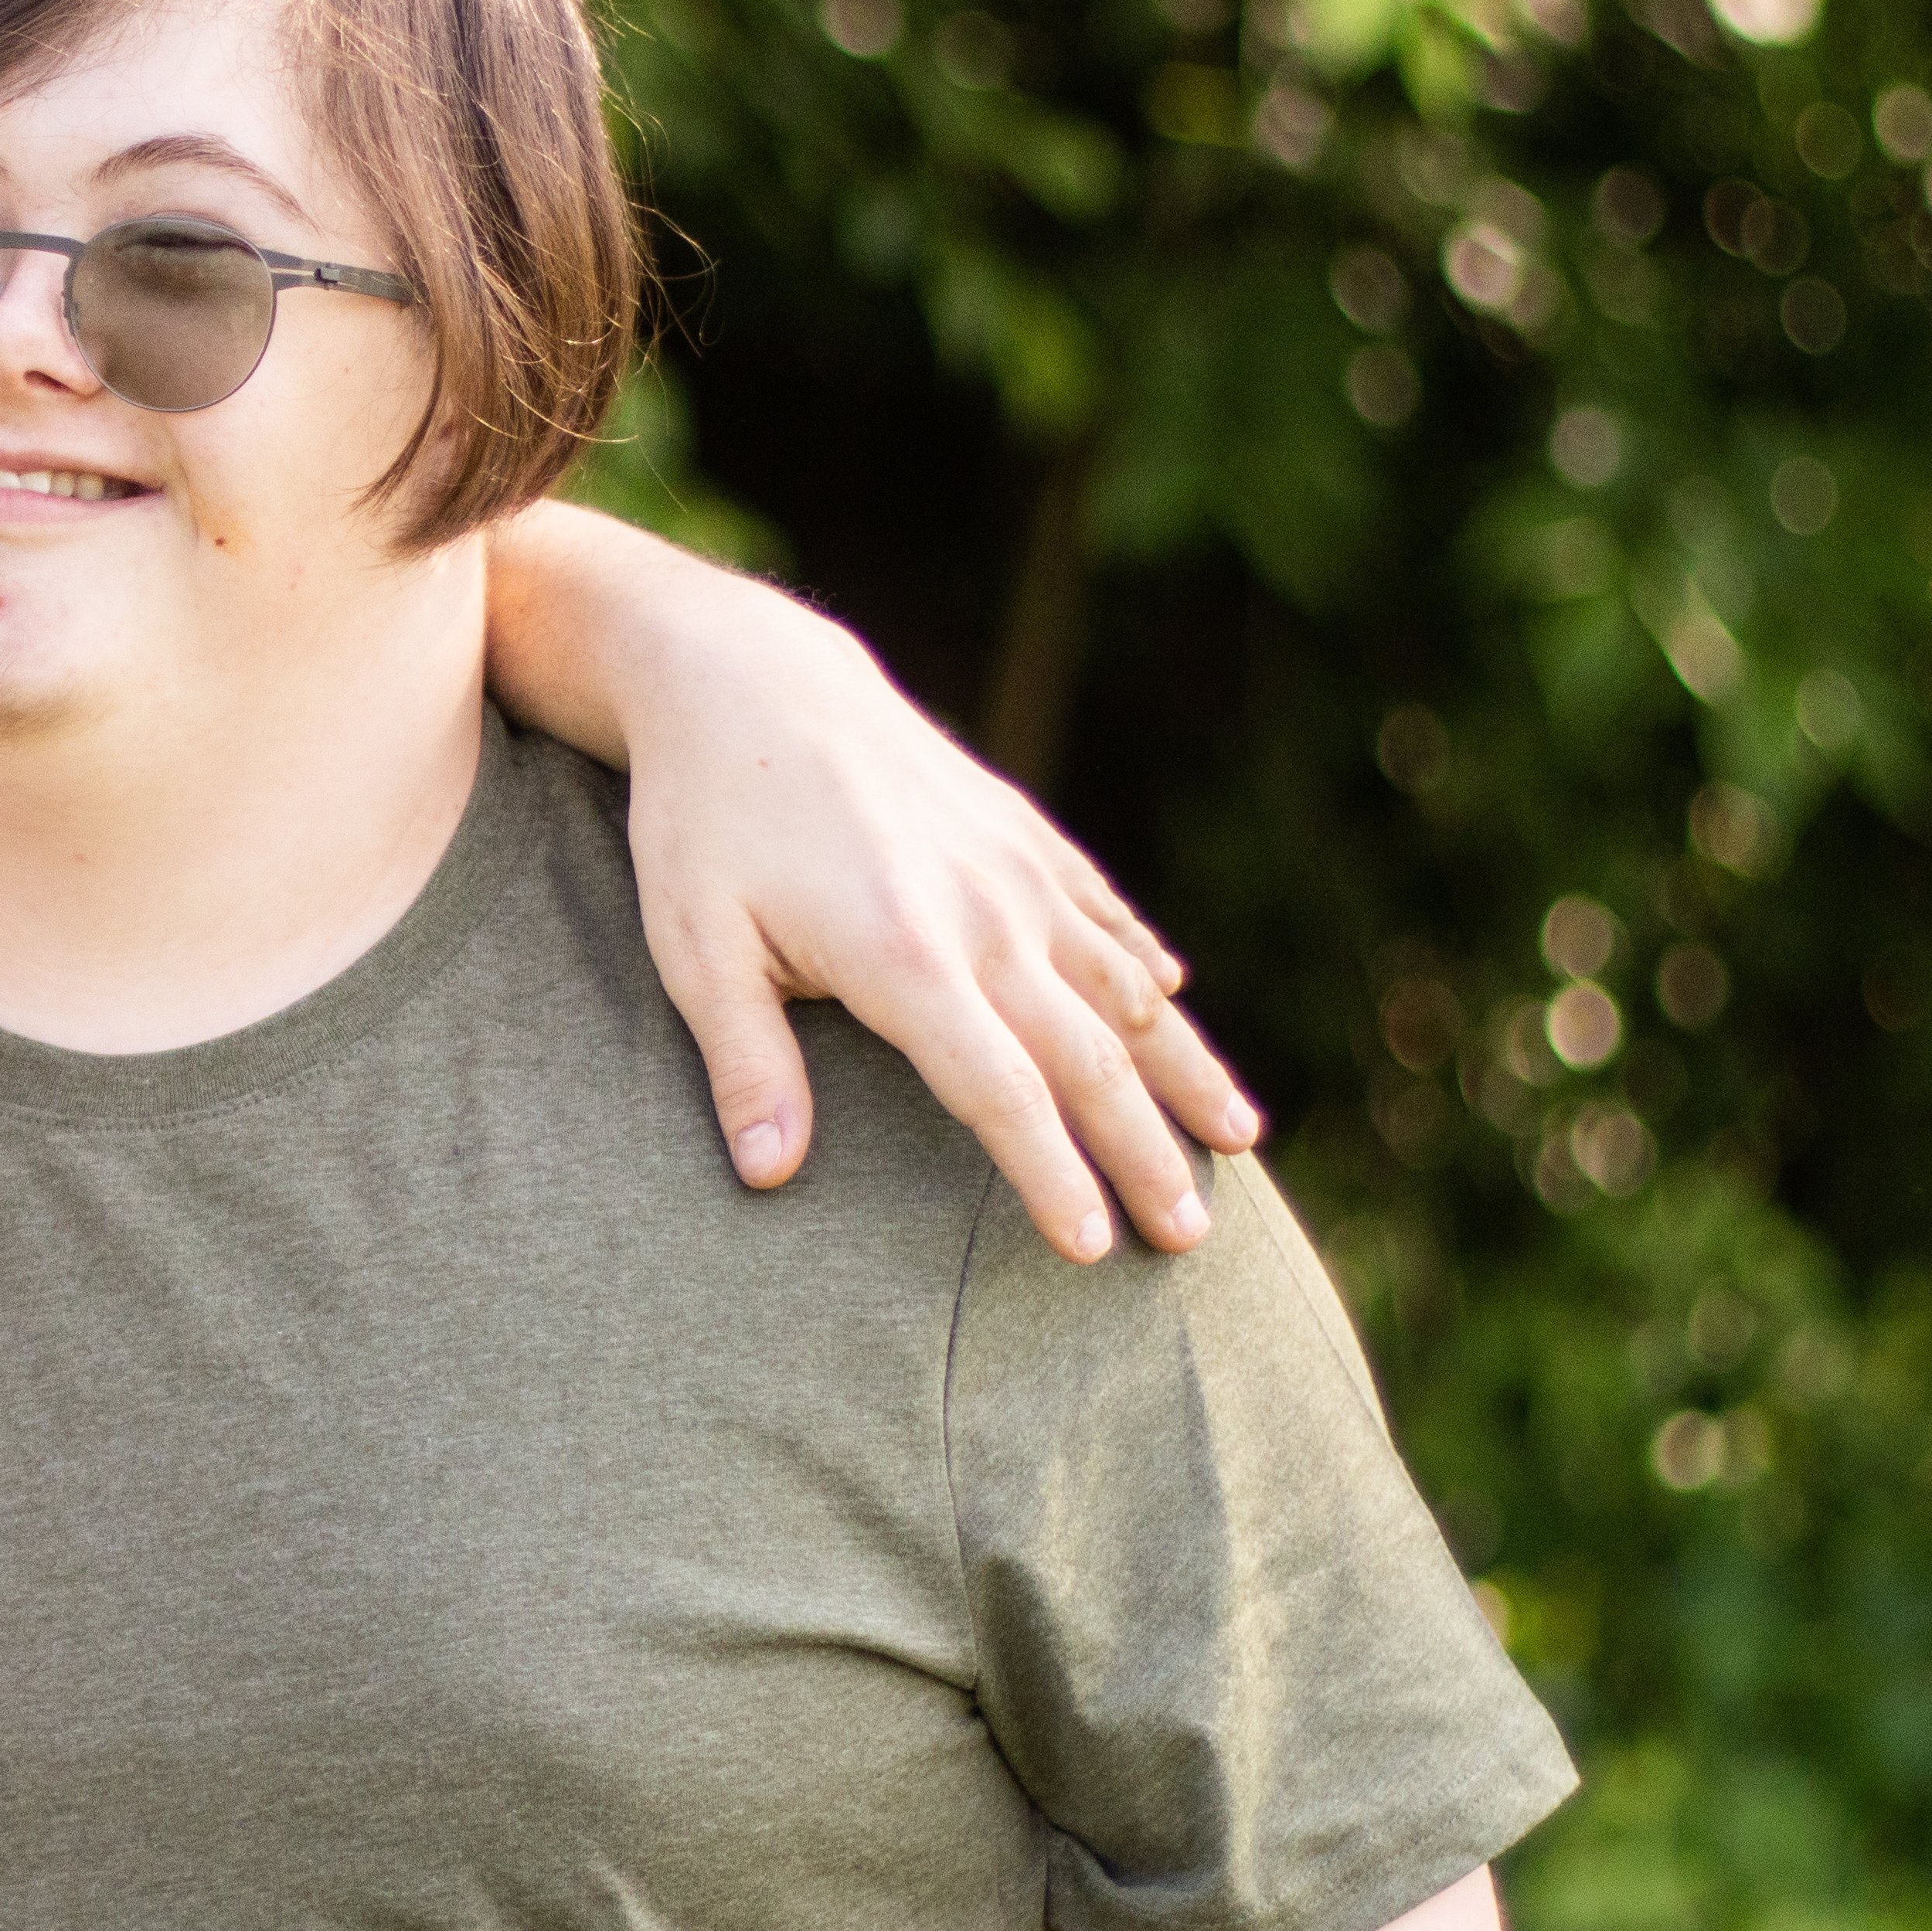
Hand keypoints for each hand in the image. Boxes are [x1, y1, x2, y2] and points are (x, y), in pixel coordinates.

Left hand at [619, 598, 1256, 1258]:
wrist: (747, 678)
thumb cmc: (703, 821)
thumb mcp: (693, 946)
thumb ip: (743, 1063)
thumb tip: (767, 1178)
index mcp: (905, 957)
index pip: (1002, 1094)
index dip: (1052, 1177)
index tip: (1093, 1251)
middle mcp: (984, 914)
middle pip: (1088, 1056)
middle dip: (1147, 1153)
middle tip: (1191, 1240)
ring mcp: (1013, 867)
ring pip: (1123, 986)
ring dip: (1183, 1067)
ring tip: (1238, 1141)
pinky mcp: (1017, 829)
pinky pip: (1100, 908)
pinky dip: (1142, 961)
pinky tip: (1175, 1001)